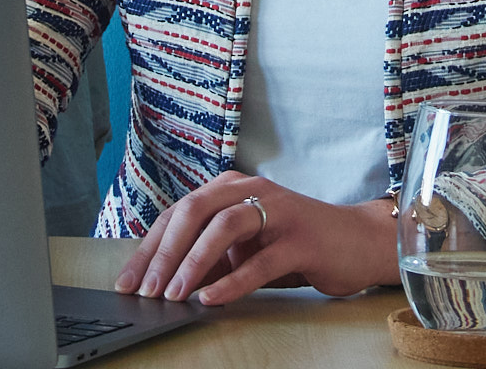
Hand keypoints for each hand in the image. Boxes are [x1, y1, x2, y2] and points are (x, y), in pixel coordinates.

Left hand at [114, 171, 398, 305]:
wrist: (358, 242)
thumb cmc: (296, 245)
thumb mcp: (245, 247)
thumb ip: (211, 258)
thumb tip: (164, 282)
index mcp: (233, 187)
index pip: (179, 212)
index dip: (150, 247)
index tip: (128, 280)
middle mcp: (253, 190)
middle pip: (195, 211)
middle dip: (164, 253)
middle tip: (145, 290)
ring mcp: (279, 212)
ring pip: (225, 226)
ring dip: (193, 262)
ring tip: (173, 294)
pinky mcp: (302, 239)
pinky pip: (261, 260)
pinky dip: (232, 280)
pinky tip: (211, 298)